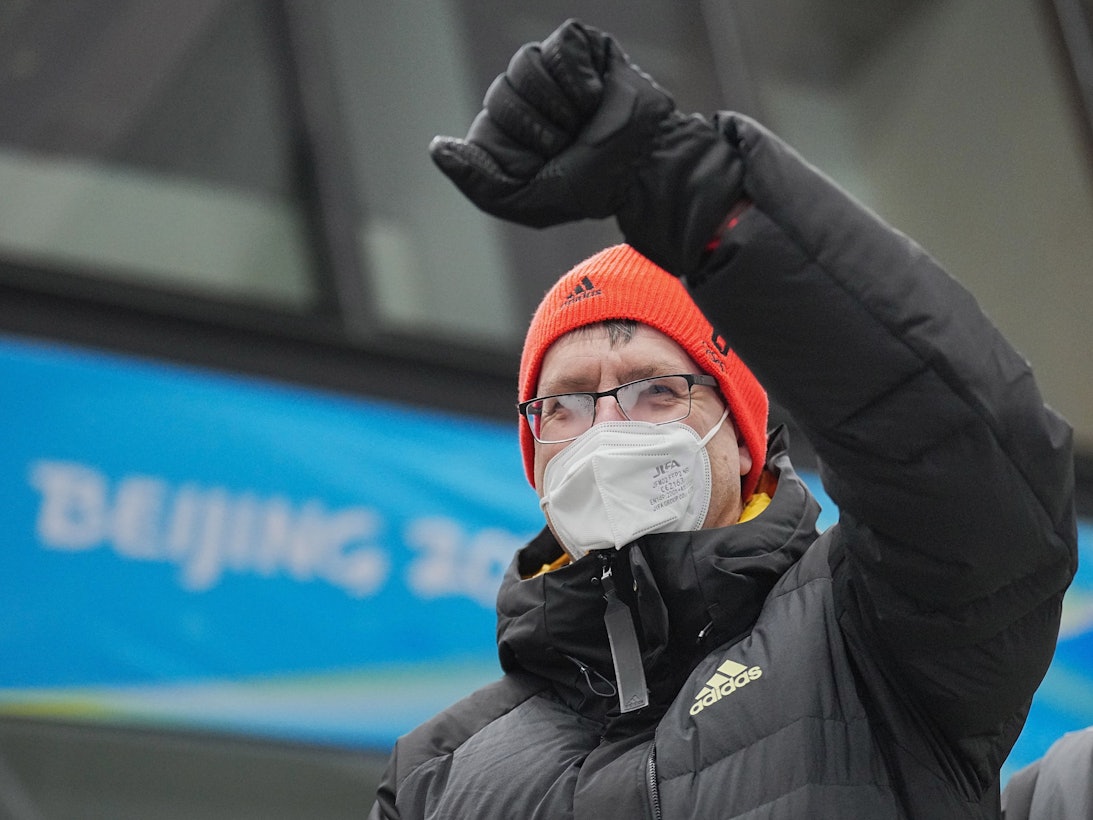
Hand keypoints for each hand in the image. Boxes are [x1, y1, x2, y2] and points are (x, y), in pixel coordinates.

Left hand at [429, 20, 743, 276]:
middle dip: (540, 126)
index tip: (546, 164)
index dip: (517, 148)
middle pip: (502, 93)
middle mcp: (526, 98)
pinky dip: (579, 75)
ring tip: (584, 119)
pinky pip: (560, 43)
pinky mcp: (581, 47)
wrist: (644, 165)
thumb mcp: (527, 201)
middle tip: (570, 142)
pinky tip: (595, 94)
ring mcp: (552, 70)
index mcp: (509, 132)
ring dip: (559, 103)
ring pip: (526, 63)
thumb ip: (478, 182)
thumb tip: (437, 147)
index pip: (487, 124)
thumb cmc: (592, 187)